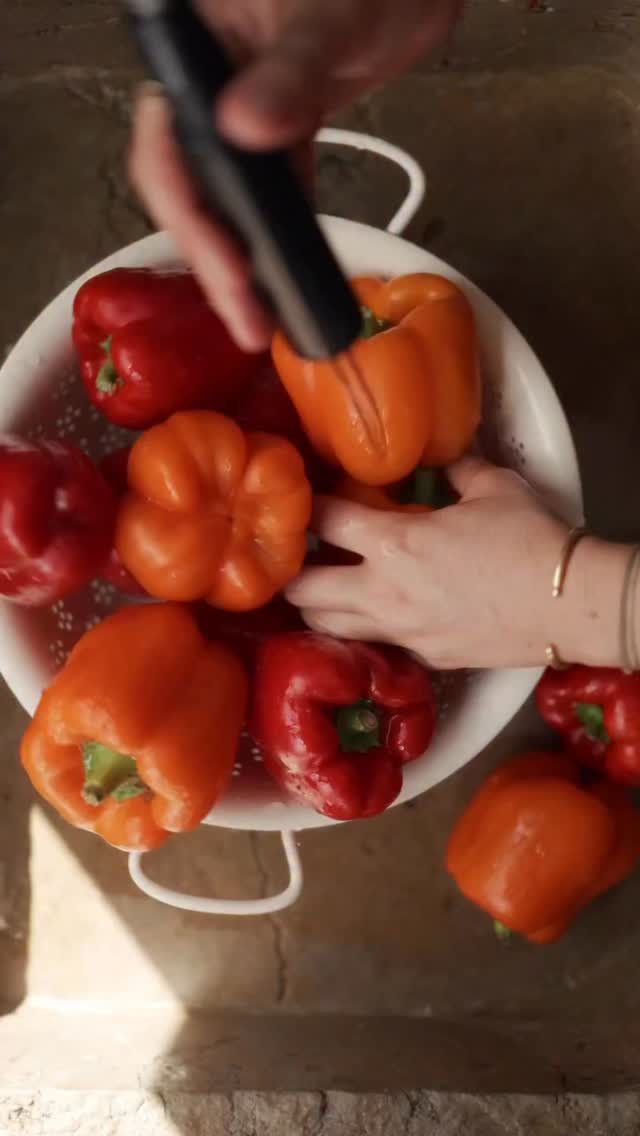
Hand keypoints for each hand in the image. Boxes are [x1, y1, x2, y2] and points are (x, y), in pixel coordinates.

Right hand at [129, 0, 459, 350]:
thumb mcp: (328, 21)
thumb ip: (289, 72)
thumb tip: (244, 128)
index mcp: (192, 49)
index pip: (165, 146)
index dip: (190, 215)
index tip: (229, 268)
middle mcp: (206, 87)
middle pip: (189, 187)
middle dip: (214, 259)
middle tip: (246, 319)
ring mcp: (242, 111)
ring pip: (227, 200)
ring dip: (243, 260)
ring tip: (261, 319)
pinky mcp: (282, 129)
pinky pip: (269, 193)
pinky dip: (279, 236)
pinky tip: (290, 276)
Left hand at [286, 457, 628, 669]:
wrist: (567, 604)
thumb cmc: (529, 539)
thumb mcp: (493, 487)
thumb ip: (456, 470)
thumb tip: (443, 459)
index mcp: (393, 542)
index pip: (326, 522)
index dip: (309, 509)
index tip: (307, 503)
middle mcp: (383, 592)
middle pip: (305, 591)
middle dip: (291, 574)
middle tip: (296, 559)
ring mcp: (401, 631)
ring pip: (329, 628)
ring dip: (317, 609)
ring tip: (322, 592)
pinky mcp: (423, 657)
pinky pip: (376, 645)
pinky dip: (363, 631)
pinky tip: (374, 617)